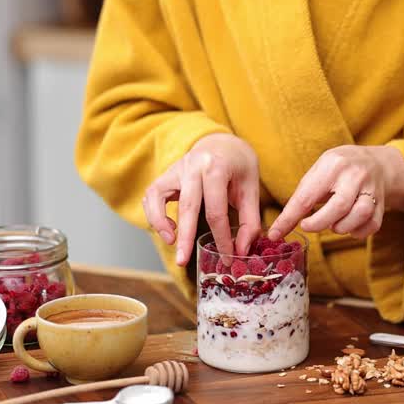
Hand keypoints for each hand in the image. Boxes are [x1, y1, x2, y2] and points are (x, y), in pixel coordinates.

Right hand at [142, 133, 261, 265]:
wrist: (223, 142)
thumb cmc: (239, 166)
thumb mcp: (252, 189)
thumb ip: (250, 221)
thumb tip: (242, 250)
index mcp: (217, 168)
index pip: (217, 211)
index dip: (222, 238)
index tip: (227, 258)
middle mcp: (193, 166)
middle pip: (186, 206)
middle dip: (185, 237)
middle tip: (183, 261)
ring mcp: (176, 169)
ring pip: (158, 196)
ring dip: (160, 222)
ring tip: (170, 242)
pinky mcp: (166, 175)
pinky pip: (151, 195)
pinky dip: (154, 213)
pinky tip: (168, 228)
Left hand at [267, 145, 403, 240]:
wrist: (375, 163)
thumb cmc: (338, 170)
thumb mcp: (319, 171)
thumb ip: (303, 195)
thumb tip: (281, 226)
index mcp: (333, 164)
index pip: (307, 196)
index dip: (289, 218)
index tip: (275, 234)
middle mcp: (355, 175)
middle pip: (338, 207)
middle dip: (319, 223)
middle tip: (308, 226)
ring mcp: (372, 189)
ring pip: (359, 216)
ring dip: (341, 227)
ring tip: (333, 223)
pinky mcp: (382, 204)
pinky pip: (371, 225)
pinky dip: (357, 232)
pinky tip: (349, 226)